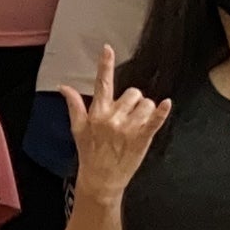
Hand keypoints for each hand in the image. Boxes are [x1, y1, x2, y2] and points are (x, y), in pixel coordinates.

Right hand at [56, 46, 172, 199]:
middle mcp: (113, 117)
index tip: (107, 49)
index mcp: (97, 112)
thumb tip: (63, 87)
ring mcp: (128, 128)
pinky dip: (162, 111)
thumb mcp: (78, 128)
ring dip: (145, 111)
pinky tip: (166, 104)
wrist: (101, 179)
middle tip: (128, 116)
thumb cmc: (90, 153)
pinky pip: (155, 120)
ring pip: (146, 104)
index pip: (102, 83)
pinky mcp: (142, 138)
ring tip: (137, 125)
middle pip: (133, 93)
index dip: (105, 65)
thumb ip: (74, 105)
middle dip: (133, 101)